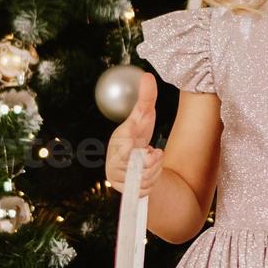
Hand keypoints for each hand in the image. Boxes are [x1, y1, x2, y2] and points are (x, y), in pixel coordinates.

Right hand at [106, 71, 164, 196]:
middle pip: (140, 168)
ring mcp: (118, 180)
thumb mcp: (143, 116)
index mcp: (116, 145)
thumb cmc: (138, 136)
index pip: (124, 152)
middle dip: (152, 160)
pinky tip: (148, 172)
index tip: (141, 149)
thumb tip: (148, 75)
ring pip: (146, 180)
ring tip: (148, 160)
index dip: (134, 153)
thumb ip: (146, 98)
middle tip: (151, 151)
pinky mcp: (125, 192)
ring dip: (154, 170)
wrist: (136, 160)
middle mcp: (113, 164)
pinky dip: (153, 181)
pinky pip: (146, 191)